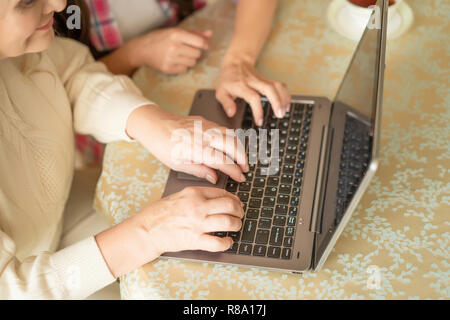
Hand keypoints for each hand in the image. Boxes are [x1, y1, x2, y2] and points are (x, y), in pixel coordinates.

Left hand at [126, 105, 248, 183]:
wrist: (154, 124)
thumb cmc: (163, 145)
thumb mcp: (178, 164)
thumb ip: (199, 170)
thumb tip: (214, 177)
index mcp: (196, 149)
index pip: (222, 161)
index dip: (234, 170)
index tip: (240, 177)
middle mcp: (203, 135)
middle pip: (232, 145)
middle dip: (242, 158)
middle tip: (245, 169)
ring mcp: (205, 126)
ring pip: (231, 134)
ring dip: (239, 147)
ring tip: (241, 159)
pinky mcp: (205, 121)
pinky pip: (223, 128)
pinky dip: (231, 138)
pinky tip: (231, 147)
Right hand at [130, 27, 212, 74]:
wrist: (142, 49)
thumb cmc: (162, 38)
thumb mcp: (176, 31)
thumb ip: (194, 33)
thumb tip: (210, 34)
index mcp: (176, 34)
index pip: (199, 42)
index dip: (205, 45)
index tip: (206, 46)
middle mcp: (173, 46)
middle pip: (197, 54)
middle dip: (195, 52)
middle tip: (188, 50)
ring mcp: (170, 59)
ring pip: (193, 63)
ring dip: (190, 60)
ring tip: (181, 55)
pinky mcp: (167, 69)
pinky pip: (185, 70)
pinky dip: (183, 66)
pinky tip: (175, 61)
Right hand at [139, 187, 243, 254]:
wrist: (146, 230)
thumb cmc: (160, 213)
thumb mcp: (180, 196)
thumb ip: (198, 195)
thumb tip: (219, 198)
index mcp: (194, 193)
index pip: (222, 193)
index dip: (234, 198)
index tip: (236, 203)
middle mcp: (197, 207)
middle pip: (230, 205)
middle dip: (239, 210)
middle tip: (240, 214)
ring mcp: (197, 224)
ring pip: (228, 222)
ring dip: (237, 225)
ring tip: (236, 226)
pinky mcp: (195, 240)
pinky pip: (218, 243)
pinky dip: (227, 243)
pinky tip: (228, 241)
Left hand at [215, 59, 290, 125]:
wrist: (236, 63)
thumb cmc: (228, 80)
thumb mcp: (220, 91)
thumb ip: (226, 103)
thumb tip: (231, 113)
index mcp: (241, 86)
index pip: (252, 97)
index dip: (257, 110)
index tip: (260, 122)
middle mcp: (253, 82)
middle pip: (269, 89)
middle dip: (277, 102)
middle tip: (280, 115)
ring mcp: (262, 79)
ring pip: (277, 86)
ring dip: (283, 98)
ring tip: (285, 111)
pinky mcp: (268, 80)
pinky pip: (280, 85)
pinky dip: (286, 94)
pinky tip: (287, 104)